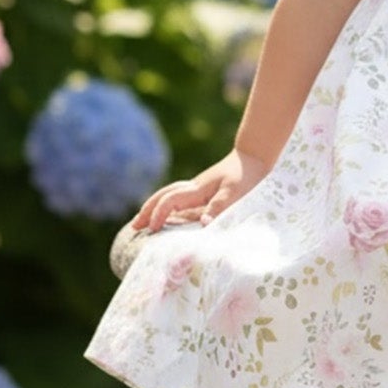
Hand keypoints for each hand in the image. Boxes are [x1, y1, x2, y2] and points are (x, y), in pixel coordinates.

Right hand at [132, 149, 269, 231]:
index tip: (152, 230)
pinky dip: (167, 207)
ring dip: (153, 207)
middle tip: (134, 227)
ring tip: (142, 222)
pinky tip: (167, 217)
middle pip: (162, 196)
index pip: (170, 201)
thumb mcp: (235, 193)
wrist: (253, 158)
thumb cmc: (246, 176)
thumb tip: (202, 225)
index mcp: (197, 189)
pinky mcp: (202, 192)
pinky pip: (178, 199)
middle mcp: (192, 188)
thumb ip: (218, 208)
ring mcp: (196, 189)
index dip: (159, 215)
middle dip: (147, 210)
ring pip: (168, 196)